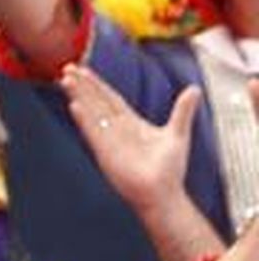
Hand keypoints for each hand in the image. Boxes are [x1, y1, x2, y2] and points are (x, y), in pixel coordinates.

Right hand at [62, 65, 199, 211]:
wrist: (162, 193)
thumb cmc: (169, 169)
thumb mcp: (178, 134)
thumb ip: (182, 110)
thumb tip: (194, 89)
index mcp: (131, 123)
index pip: (110, 98)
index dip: (97, 84)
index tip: (84, 70)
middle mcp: (116, 129)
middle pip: (96, 101)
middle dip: (82, 85)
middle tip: (67, 68)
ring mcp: (108, 139)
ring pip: (91, 111)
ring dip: (79, 95)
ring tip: (65, 79)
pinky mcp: (105, 151)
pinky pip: (93, 131)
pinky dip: (84, 118)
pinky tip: (74, 105)